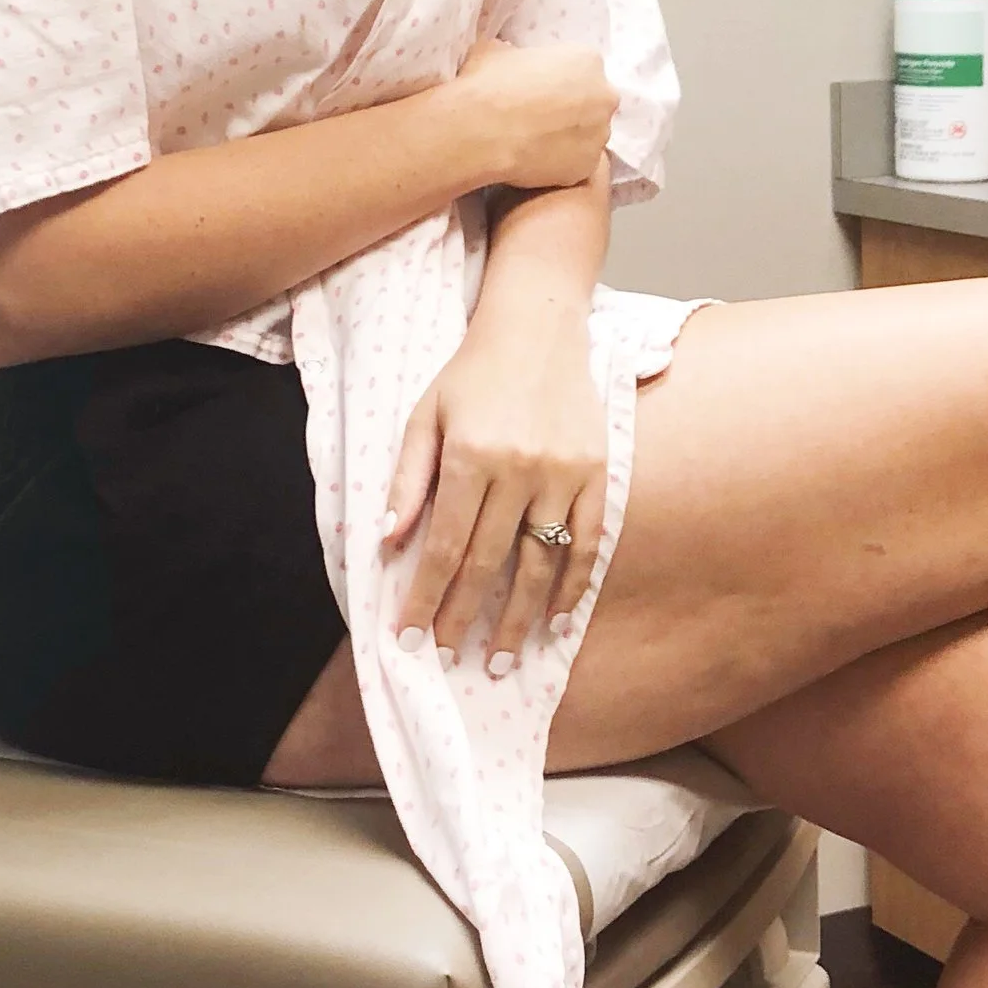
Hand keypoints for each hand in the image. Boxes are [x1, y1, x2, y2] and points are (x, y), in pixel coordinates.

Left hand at [383, 308, 606, 667]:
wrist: (537, 328)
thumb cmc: (471, 375)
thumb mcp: (424, 417)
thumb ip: (408, 480)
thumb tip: (389, 542)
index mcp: (470, 456)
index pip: (444, 545)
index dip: (427, 596)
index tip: (411, 636)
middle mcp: (518, 469)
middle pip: (488, 562)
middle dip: (466, 617)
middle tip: (452, 659)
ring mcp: (563, 473)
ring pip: (539, 563)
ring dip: (519, 618)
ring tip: (501, 659)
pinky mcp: (597, 473)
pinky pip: (589, 543)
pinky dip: (574, 587)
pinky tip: (558, 622)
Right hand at [451, 38, 618, 193]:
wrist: (482, 131)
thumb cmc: (488, 83)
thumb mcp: (495, 51)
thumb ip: (515, 55)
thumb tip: (510, 60)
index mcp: (587, 60)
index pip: (581, 69)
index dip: (557, 80)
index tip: (537, 89)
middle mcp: (604, 96)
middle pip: (593, 102)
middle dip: (572, 109)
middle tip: (539, 117)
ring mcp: (600, 134)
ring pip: (588, 136)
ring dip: (568, 138)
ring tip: (534, 143)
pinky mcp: (588, 167)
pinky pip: (578, 165)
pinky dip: (562, 164)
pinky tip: (536, 162)